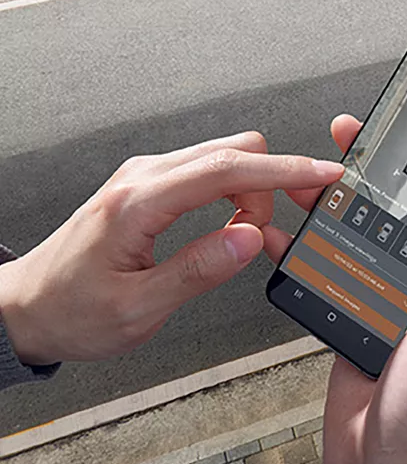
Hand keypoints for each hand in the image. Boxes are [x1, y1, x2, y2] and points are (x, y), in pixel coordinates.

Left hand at [0, 131, 342, 365]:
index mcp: (139, 203)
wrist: (25, 307)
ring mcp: (147, 174)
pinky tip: (227, 227)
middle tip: (273, 230)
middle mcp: (144, 175)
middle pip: (234, 150)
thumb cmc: (70, 312)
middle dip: (269, 185)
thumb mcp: (136, 310)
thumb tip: (249, 238)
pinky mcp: (151, 181)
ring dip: (250, 191)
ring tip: (243, 238)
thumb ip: (198, 270)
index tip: (321, 172)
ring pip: (225, 156)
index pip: (227, 169)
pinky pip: (209, 169)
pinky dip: (232, 192)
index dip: (282, 170)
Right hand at [266, 115, 406, 463]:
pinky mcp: (351, 313)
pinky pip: (325, 271)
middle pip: (394, 211)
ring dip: (330, 204)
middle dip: (369, 173)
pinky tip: (282, 233)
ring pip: (355, 234)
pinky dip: (302, 250)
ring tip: (305, 175)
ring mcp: (384, 295)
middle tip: (348, 140)